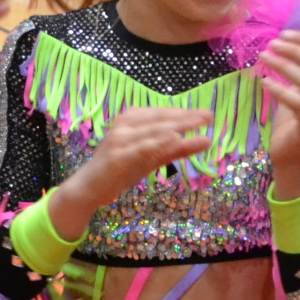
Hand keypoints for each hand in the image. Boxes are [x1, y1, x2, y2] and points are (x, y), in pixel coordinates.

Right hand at [60, 107, 214, 216]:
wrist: (91, 186)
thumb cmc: (122, 168)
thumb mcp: (153, 156)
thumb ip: (178, 148)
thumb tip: (207, 140)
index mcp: (131, 119)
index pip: (162, 113)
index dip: (185, 113)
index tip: (206, 114)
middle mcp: (124, 125)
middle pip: (160, 119)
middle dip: (185, 117)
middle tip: (209, 116)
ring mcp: (120, 139)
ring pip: (153, 130)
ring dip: (177, 125)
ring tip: (198, 124)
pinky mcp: (118, 156)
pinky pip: (142, 147)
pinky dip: (158, 141)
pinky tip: (175, 138)